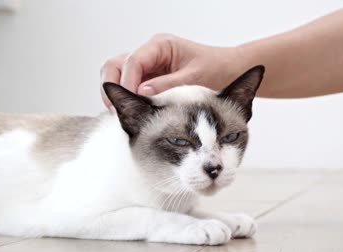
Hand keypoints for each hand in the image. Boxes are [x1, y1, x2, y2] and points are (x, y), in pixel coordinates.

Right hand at [100, 34, 243, 109]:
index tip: (127, 103)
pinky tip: (128, 114)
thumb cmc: (217, 69)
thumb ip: (168, 85)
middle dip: (112, 87)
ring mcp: (148, 67)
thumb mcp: (194, 78)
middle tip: (116, 111)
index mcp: (161, 45)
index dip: (127, 83)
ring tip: (119, 115)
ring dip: (116, 94)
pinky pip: (130, 88)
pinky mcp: (150, 80)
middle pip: (116, 65)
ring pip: (118, 76)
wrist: (230, 72)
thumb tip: (141, 93)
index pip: (133, 62)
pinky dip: (126, 99)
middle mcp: (150, 54)